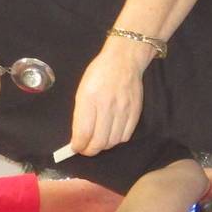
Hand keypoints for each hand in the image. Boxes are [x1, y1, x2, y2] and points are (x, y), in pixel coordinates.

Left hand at [68, 36, 148, 154]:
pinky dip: (116, 140)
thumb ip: (80, 114)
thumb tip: (79, 136)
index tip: (76, 147)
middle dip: (89, 150)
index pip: (84, 132)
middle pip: (99, 142)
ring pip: (112, 142)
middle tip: (85, 149)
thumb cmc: (100, 73)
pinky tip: (111, 134)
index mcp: (90, 99)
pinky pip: (125, 136)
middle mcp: (107, 106)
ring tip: (98, 141)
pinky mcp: (135, 112)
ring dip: (103, 146)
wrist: (124, 60)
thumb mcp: (82, 90)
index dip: (79, 145)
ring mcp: (123, 110)